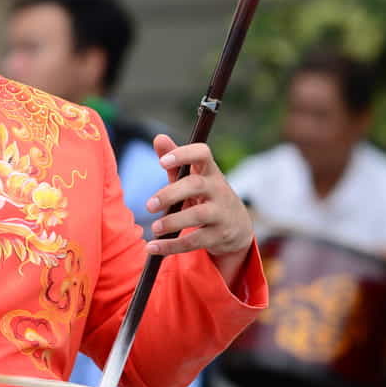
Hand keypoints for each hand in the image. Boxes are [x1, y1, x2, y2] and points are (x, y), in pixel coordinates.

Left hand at [145, 134, 253, 279]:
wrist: (236, 226)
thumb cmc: (206, 196)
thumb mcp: (192, 178)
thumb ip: (175, 161)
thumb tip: (158, 138)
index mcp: (209, 171)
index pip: (202, 154)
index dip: (184, 154)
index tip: (162, 162)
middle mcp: (217, 189)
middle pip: (195, 185)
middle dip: (170, 194)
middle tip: (149, 205)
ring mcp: (220, 213)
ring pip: (197, 215)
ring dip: (173, 222)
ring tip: (154, 228)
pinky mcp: (218, 235)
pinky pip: (194, 241)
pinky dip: (171, 246)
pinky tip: (152, 248)